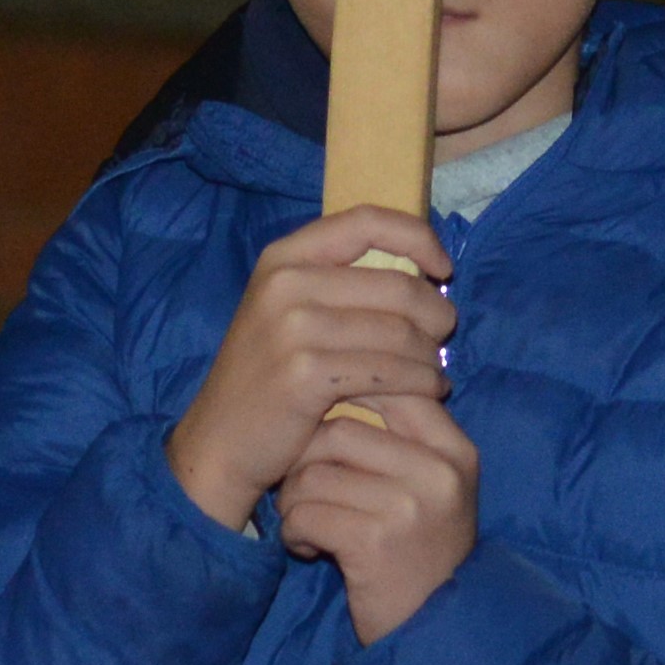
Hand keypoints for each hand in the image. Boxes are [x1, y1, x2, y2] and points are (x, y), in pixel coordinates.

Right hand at [165, 208, 451, 533]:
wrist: (220, 443)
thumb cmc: (267, 378)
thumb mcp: (286, 311)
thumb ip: (338, 282)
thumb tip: (423, 270)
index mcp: (284, 257)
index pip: (366, 221)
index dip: (417, 238)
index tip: (443, 267)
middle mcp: (286, 283)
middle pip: (395, 284)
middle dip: (435, 311)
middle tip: (444, 335)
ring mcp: (293, 328)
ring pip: (399, 332)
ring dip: (431, 355)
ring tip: (438, 371)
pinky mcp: (306, 374)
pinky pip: (389, 370)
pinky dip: (422, 382)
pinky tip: (430, 392)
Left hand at [280, 375, 483, 639]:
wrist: (435, 632)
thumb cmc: (419, 552)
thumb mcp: (430, 488)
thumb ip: (400, 438)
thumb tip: (339, 381)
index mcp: (454, 449)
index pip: (390, 388)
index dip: (341, 401)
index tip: (321, 430)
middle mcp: (438, 471)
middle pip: (339, 427)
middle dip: (305, 457)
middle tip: (303, 488)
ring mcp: (409, 505)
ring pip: (314, 471)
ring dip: (295, 500)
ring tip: (307, 522)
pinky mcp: (375, 541)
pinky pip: (306, 513)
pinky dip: (295, 532)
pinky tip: (310, 548)